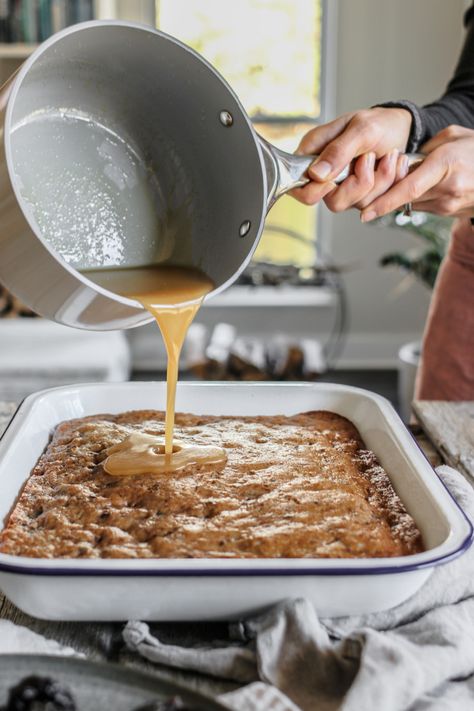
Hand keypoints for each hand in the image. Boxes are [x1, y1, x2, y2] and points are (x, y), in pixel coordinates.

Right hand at [290, 106, 411, 207]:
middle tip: (369, 158)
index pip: (299, 187)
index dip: (314, 190)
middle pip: (333, 202)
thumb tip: (316, 174)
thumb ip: (338, 151)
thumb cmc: (379, 123)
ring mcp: (344, 187)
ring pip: (356, 203)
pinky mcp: (361, 194)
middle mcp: (326, 175)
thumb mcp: (360, 129)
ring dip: (379, 180)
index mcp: (314, 154)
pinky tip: (389, 164)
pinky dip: (387, 183)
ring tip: (386, 156)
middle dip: (358, 184)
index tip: (333, 179)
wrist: (402, 128)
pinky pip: (374, 202)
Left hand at [360, 125, 473, 220]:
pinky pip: (421, 206)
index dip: (384, 202)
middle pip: (404, 198)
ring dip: (400, 194)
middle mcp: (447, 189)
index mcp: (447, 165)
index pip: (409, 189)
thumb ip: (424, 149)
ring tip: (404, 177)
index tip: (365, 213)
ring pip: (410, 204)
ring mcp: (448, 204)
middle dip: (385, 192)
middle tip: (376, 180)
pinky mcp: (448, 212)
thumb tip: (401, 163)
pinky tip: (419, 185)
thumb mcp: (453, 136)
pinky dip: (413, 197)